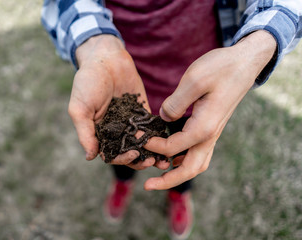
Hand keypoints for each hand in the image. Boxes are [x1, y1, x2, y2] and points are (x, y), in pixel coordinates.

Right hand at [69, 35, 169, 169]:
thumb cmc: (88, 82)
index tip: (133, 155)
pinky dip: (159, 136)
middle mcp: (115, 130)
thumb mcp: (79, 108)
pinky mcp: (143, 111)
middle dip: (140, 160)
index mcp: (99, 133)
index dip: (122, 159)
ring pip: (142, 143)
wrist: (106, 58)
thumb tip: (90, 157)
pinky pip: (151, 127)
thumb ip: (85, 133)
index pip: (112, 154)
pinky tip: (169, 141)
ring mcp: (130, 122)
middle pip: (129, 152)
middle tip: (152, 162)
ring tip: (164, 159)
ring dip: (152, 153)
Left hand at [143, 30, 276, 189]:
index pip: (173, 147)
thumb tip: (162, 118)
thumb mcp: (194, 80)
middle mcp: (210, 135)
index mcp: (204, 127)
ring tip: (157, 174)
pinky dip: (184, 159)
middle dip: (168, 180)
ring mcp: (212, 133)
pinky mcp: (211, 127)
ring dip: (176, 172)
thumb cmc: (221, 68)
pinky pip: (198, 151)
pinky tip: (171, 155)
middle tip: (147, 185)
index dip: (152, 145)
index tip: (136, 134)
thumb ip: (175, 103)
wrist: (245, 62)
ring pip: (196, 163)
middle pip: (190, 169)